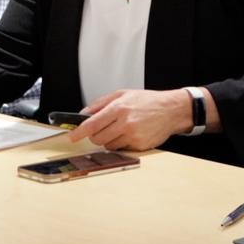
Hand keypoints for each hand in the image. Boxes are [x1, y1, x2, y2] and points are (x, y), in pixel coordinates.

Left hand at [68, 89, 190, 150]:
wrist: (172, 110)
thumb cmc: (148, 101)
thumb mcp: (123, 94)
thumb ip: (101, 103)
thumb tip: (84, 113)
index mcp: (119, 108)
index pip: (92, 124)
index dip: (79, 132)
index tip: (72, 136)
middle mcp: (125, 122)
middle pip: (97, 138)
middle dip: (95, 136)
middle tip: (103, 129)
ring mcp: (133, 136)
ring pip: (108, 145)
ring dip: (110, 140)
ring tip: (121, 129)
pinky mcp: (140, 145)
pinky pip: (122, 149)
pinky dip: (123, 143)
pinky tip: (132, 133)